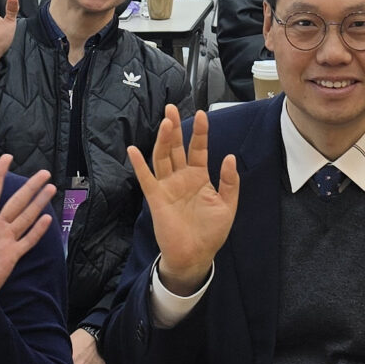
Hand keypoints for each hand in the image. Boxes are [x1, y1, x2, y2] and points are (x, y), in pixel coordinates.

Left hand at [0, 155, 55, 315]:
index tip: (7, 157)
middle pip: (16, 202)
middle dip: (30, 187)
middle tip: (44, 173)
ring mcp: (5, 241)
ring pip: (25, 218)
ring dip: (38, 204)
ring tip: (50, 188)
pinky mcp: (11, 256)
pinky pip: (27, 241)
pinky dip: (36, 231)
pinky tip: (47, 219)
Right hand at [126, 108, 240, 295]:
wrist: (196, 256)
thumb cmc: (211, 232)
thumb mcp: (228, 206)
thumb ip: (230, 182)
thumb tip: (230, 157)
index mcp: (199, 177)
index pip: (198, 149)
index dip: (200, 132)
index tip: (202, 114)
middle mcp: (182, 178)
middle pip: (176, 148)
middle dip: (174, 128)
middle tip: (171, 107)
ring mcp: (168, 186)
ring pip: (163, 157)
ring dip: (163, 140)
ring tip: (165, 122)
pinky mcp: (157, 198)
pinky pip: (147, 179)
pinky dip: (140, 165)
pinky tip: (134, 150)